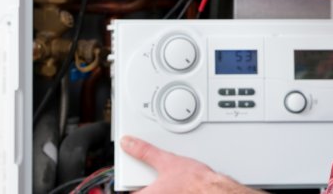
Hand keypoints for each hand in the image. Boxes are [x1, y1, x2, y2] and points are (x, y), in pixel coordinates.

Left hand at [120, 136, 259, 193]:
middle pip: (139, 193)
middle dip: (142, 186)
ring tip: (166, 181)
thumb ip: (144, 152)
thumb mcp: (166, 160)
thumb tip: (129, 143)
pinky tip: (175, 186)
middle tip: (150, 177)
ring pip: (152, 193)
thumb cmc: (195, 182)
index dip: (119, 187)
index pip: (123, 192)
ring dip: (155, 187)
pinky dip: (167, 189)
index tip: (116, 183)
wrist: (216, 191)